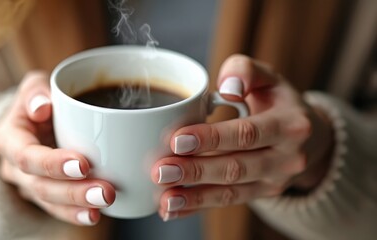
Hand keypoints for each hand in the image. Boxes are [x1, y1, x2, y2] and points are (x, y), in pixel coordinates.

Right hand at [0, 71, 114, 225]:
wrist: (32, 123)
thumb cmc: (38, 102)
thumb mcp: (33, 87)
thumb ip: (35, 91)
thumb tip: (42, 106)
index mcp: (9, 139)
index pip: (26, 156)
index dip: (52, 163)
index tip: (84, 164)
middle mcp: (14, 168)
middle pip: (40, 186)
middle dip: (73, 192)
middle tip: (105, 191)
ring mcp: (29, 186)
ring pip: (50, 203)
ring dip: (78, 206)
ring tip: (105, 202)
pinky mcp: (46, 197)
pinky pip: (58, 210)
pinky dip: (77, 214)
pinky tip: (96, 214)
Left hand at [152, 55, 333, 220]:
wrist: (309, 137)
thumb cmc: (278, 101)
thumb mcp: (268, 77)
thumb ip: (245, 70)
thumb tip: (228, 87)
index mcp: (290, 125)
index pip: (246, 133)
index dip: (210, 138)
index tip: (175, 140)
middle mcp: (288, 158)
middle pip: (236, 167)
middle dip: (195, 170)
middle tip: (160, 170)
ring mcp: (275, 181)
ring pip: (231, 191)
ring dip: (194, 195)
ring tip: (163, 196)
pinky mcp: (261, 194)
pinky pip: (228, 202)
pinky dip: (198, 206)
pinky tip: (172, 209)